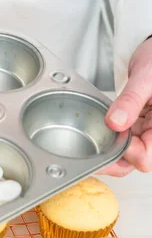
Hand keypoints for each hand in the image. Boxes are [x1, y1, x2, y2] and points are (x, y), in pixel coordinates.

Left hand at [99, 38, 151, 176]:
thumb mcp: (146, 76)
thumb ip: (131, 100)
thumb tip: (115, 123)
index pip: (147, 156)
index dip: (128, 153)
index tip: (112, 138)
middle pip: (138, 160)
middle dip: (115, 160)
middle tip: (92, 154)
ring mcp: (149, 129)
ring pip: (130, 154)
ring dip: (111, 152)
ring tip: (92, 148)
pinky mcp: (139, 125)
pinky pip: (126, 140)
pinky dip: (112, 141)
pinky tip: (99, 136)